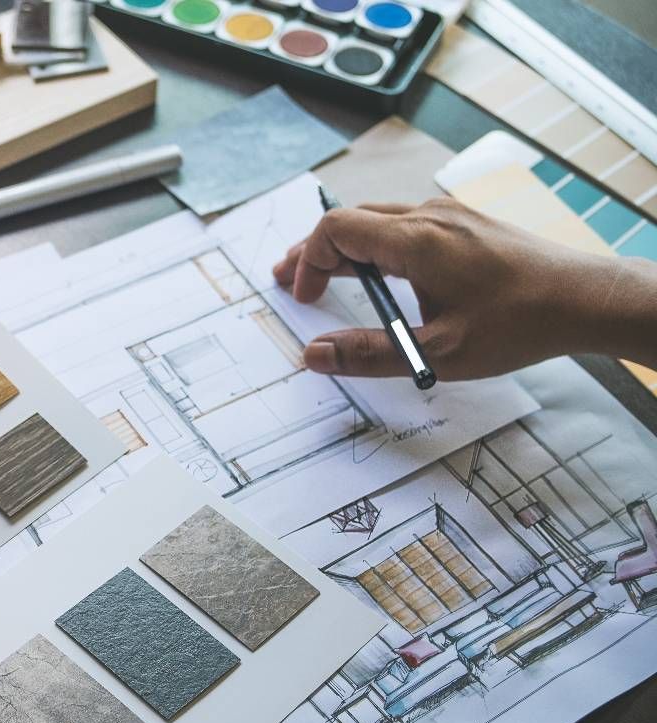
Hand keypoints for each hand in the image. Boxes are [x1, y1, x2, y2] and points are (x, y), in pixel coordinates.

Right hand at [272, 197, 656, 379]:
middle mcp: (428, 216)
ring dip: (343, 249)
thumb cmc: (518, 324)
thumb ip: (369, 353)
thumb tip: (314, 355)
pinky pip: (402, 224)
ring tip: (323, 278)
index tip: (306, 298)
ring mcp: (447, 215)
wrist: (584, 299)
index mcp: (416, 241)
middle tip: (290, 282)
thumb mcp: (438, 353)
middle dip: (315, 253)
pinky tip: (375, 272)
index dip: (310, 261)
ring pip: (375, 220)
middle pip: (350, 220)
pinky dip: (374, 245)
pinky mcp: (463, 222)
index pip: (336, 229)